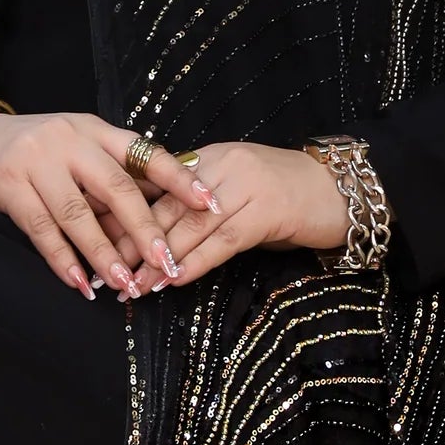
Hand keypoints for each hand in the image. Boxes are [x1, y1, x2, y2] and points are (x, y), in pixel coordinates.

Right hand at [0, 111, 220, 302]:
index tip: (209, 204)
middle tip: (166, 263)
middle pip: (116, 188)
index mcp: (94, 129)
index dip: (179, 179)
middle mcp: (69, 140)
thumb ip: (109, 173)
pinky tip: (80, 284)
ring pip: (79, 215)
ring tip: (125, 284)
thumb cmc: (34, 150)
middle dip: (144, 230)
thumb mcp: (76, 146)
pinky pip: (41, 229)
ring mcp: (37, 161)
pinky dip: (63, 261)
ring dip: (104, 254)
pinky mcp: (8, 184)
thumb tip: (160, 215)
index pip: (145, 153)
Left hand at [125, 140, 352, 289]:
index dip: (126, 219)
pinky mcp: (267, 211)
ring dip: (158, 261)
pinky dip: (195, 262)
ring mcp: (245, 186)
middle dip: (133, 244)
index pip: (157, 189)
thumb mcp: (236, 190)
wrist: (343, 190)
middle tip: (108, 272)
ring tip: (134, 287)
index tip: (100, 243)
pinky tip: (174, 280)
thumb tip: (154, 234)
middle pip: (166, 208)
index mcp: (209, 157)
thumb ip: (199, 204)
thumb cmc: (288, 196)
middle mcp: (223, 166)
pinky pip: (223, 241)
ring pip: (190, 228)